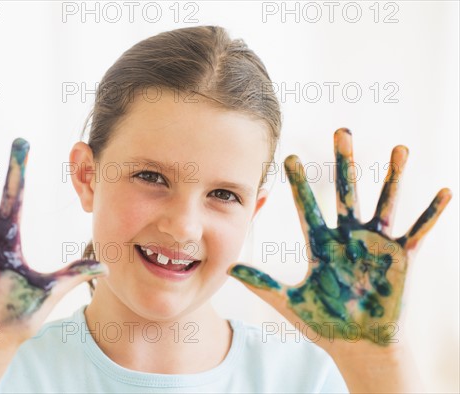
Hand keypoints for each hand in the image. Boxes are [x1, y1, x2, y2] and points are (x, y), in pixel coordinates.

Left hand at [228, 128, 450, 350]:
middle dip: (345, 163)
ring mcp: (376, 245)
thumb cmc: (326, 324)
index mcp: (321, 244)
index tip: (290, 157)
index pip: (308, 207)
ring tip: (399, 148)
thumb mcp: (290, 303)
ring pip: (385, 203)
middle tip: (342, 130)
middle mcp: (348, 237)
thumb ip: (262, 284)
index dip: (299, 183)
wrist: (359, 346)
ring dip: (393, 178)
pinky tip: (444, 191)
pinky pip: (418, 232)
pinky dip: (431, 214)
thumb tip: (228, 269)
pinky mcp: (402, 259)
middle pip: (346, 193)